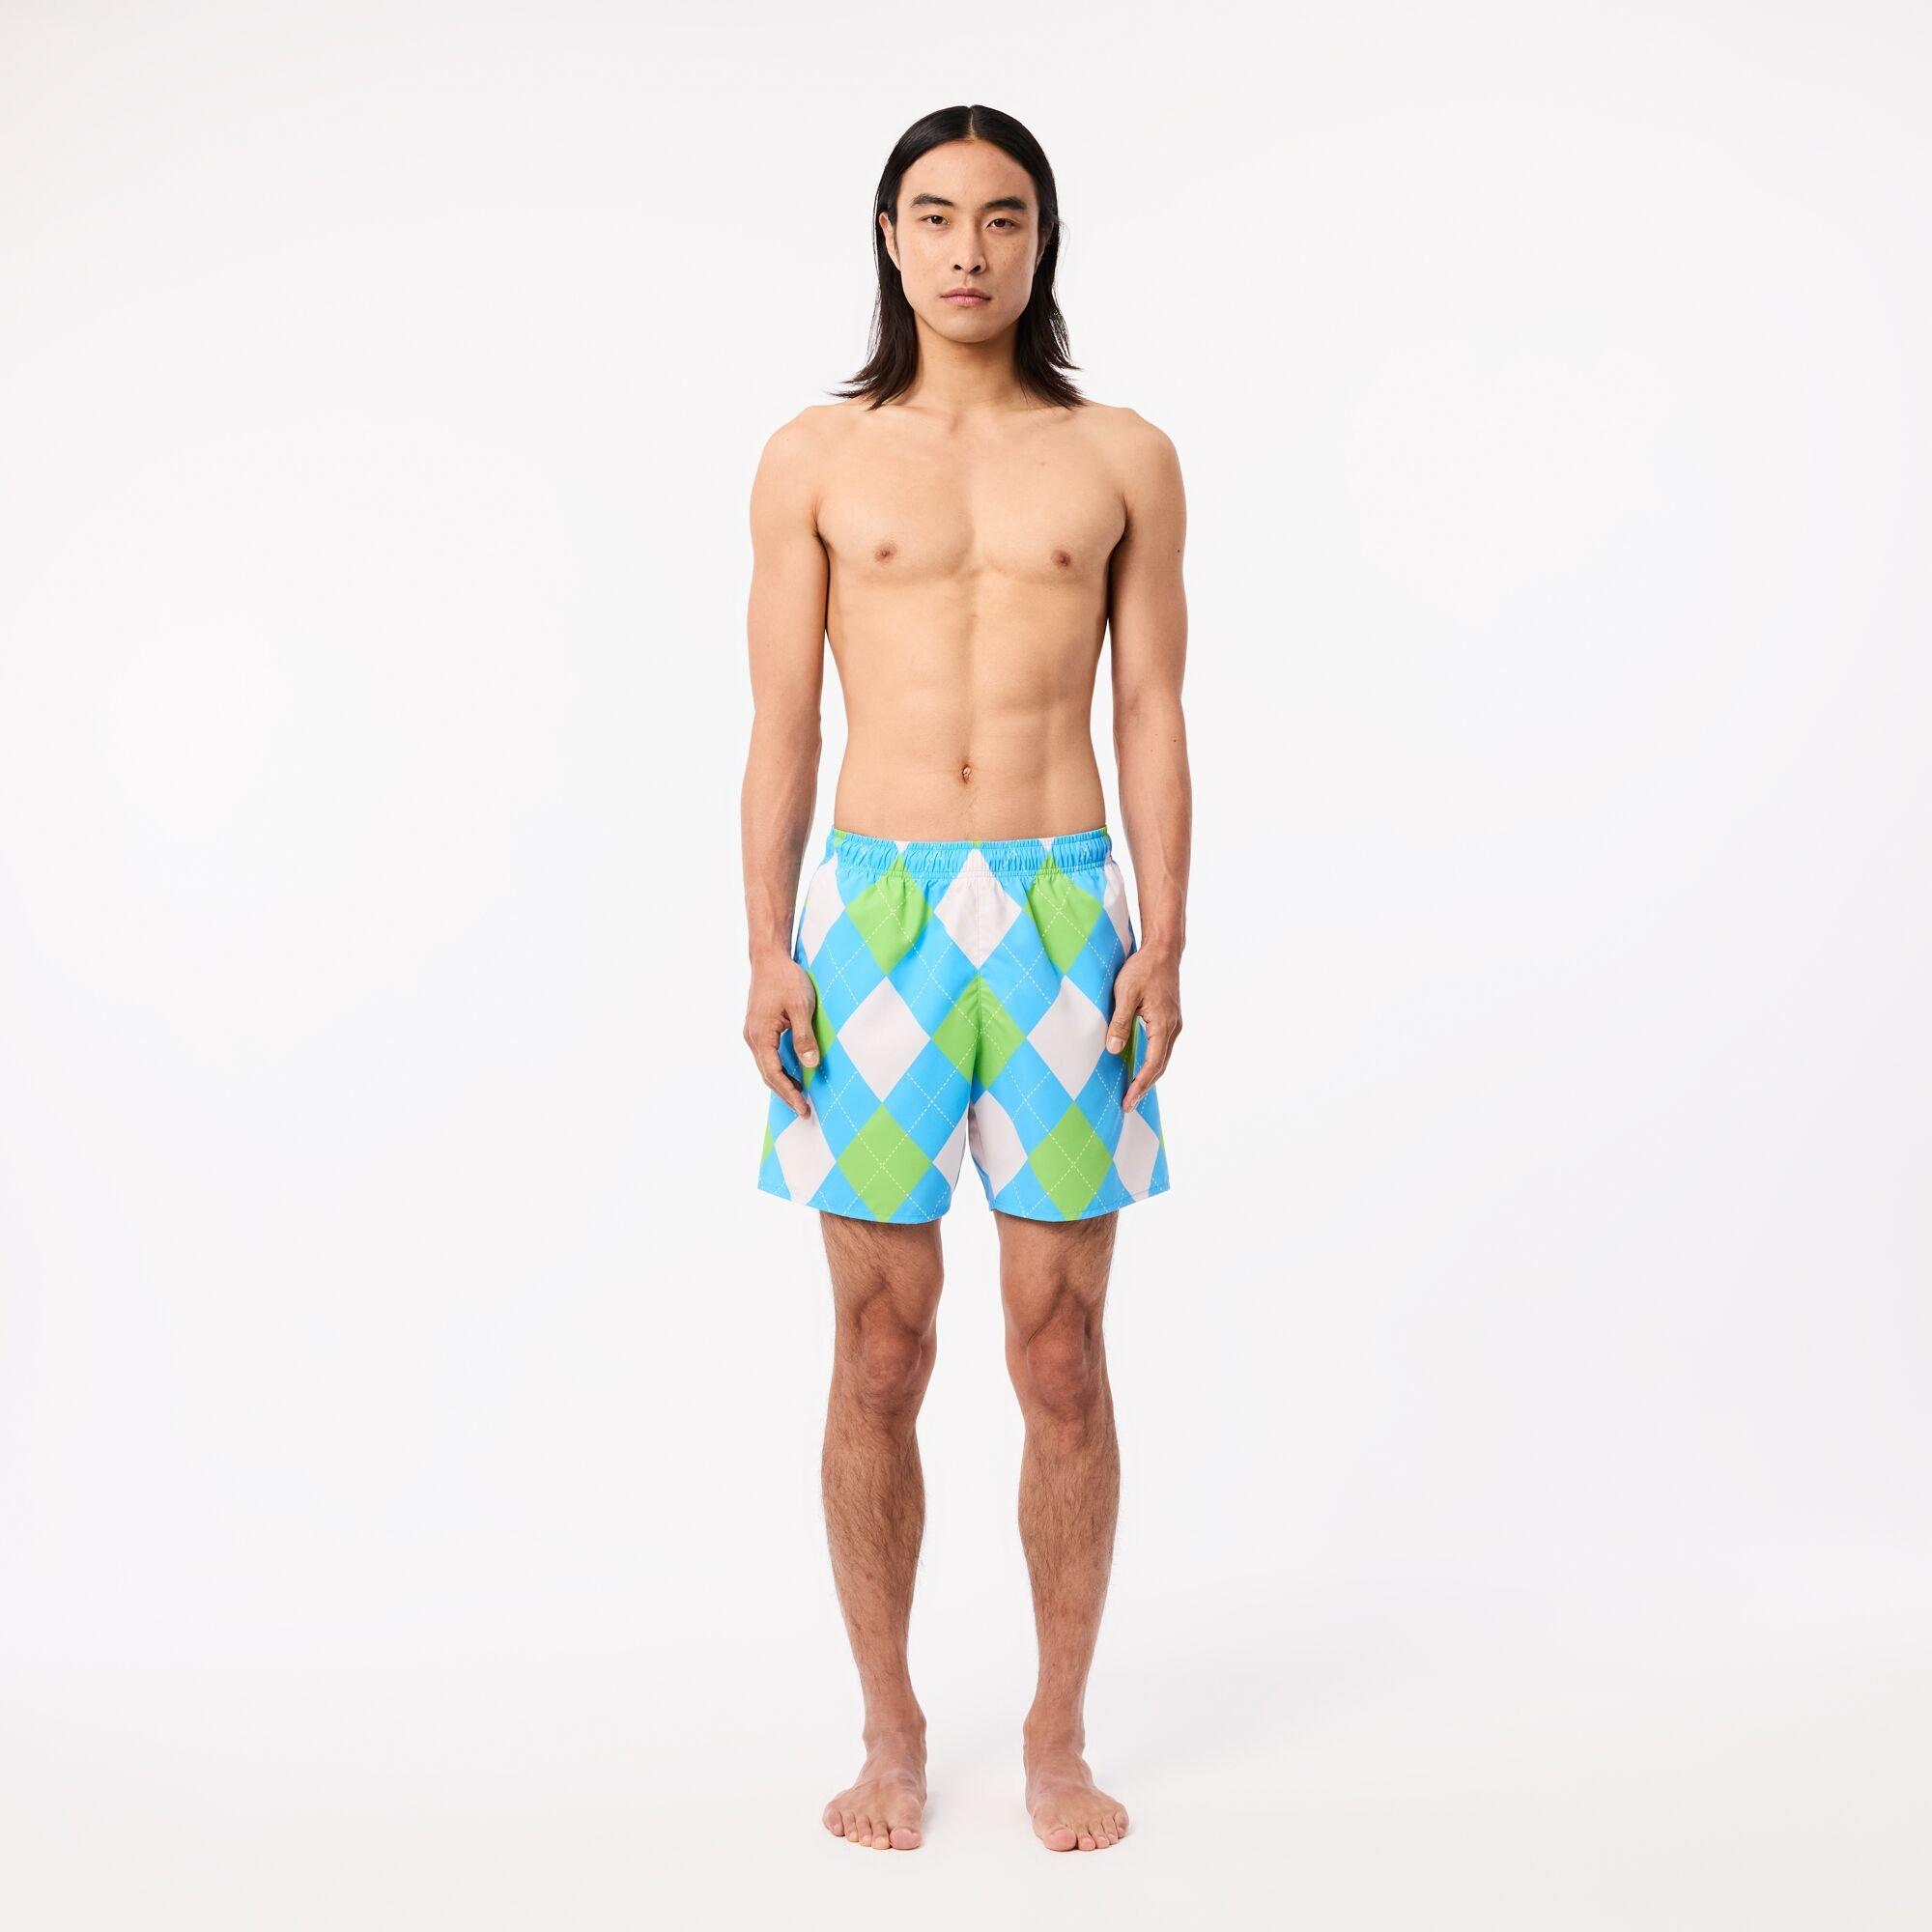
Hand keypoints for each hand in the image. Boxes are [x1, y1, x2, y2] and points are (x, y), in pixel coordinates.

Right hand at [744, 953, 818, 1118]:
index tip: (803, 1108)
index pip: (774, 1074)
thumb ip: (804, 1037)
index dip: (789, 1093)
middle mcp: (752, 1037)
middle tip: (803, 1110)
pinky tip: (792, 1073)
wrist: (769, 959)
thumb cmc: (786, 979)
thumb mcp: (801, 1007)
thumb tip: (810, 1065)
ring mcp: (752, 1033)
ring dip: (781, 1083)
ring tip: (799, 1096)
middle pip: (767, 1075)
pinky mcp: (757, 1028)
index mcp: (761, 1035)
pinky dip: (778, 1069)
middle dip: (785, 1094)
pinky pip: (766, 1056)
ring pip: (765, 1067)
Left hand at [1106, 948, 1181, 1113]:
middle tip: (1128, 1104)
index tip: (1128, 1101)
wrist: (1163, 950)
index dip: (1140, 1086)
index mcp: (1163, 1025)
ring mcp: (1174, 1023)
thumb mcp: (1126, 994)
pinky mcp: (1170, 1018)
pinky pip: (1162, 1048)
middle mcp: (1173, 1028)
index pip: (1153, 1065)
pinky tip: (1142, 1067)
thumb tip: (1113, 1050)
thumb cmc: (1143, 969)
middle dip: (1144, 1087)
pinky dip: (1153, 1062)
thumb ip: (1120, 1022)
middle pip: (1160, 1066)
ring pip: (1163, 1058)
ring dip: (1149, 1076)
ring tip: (1134, 1091)